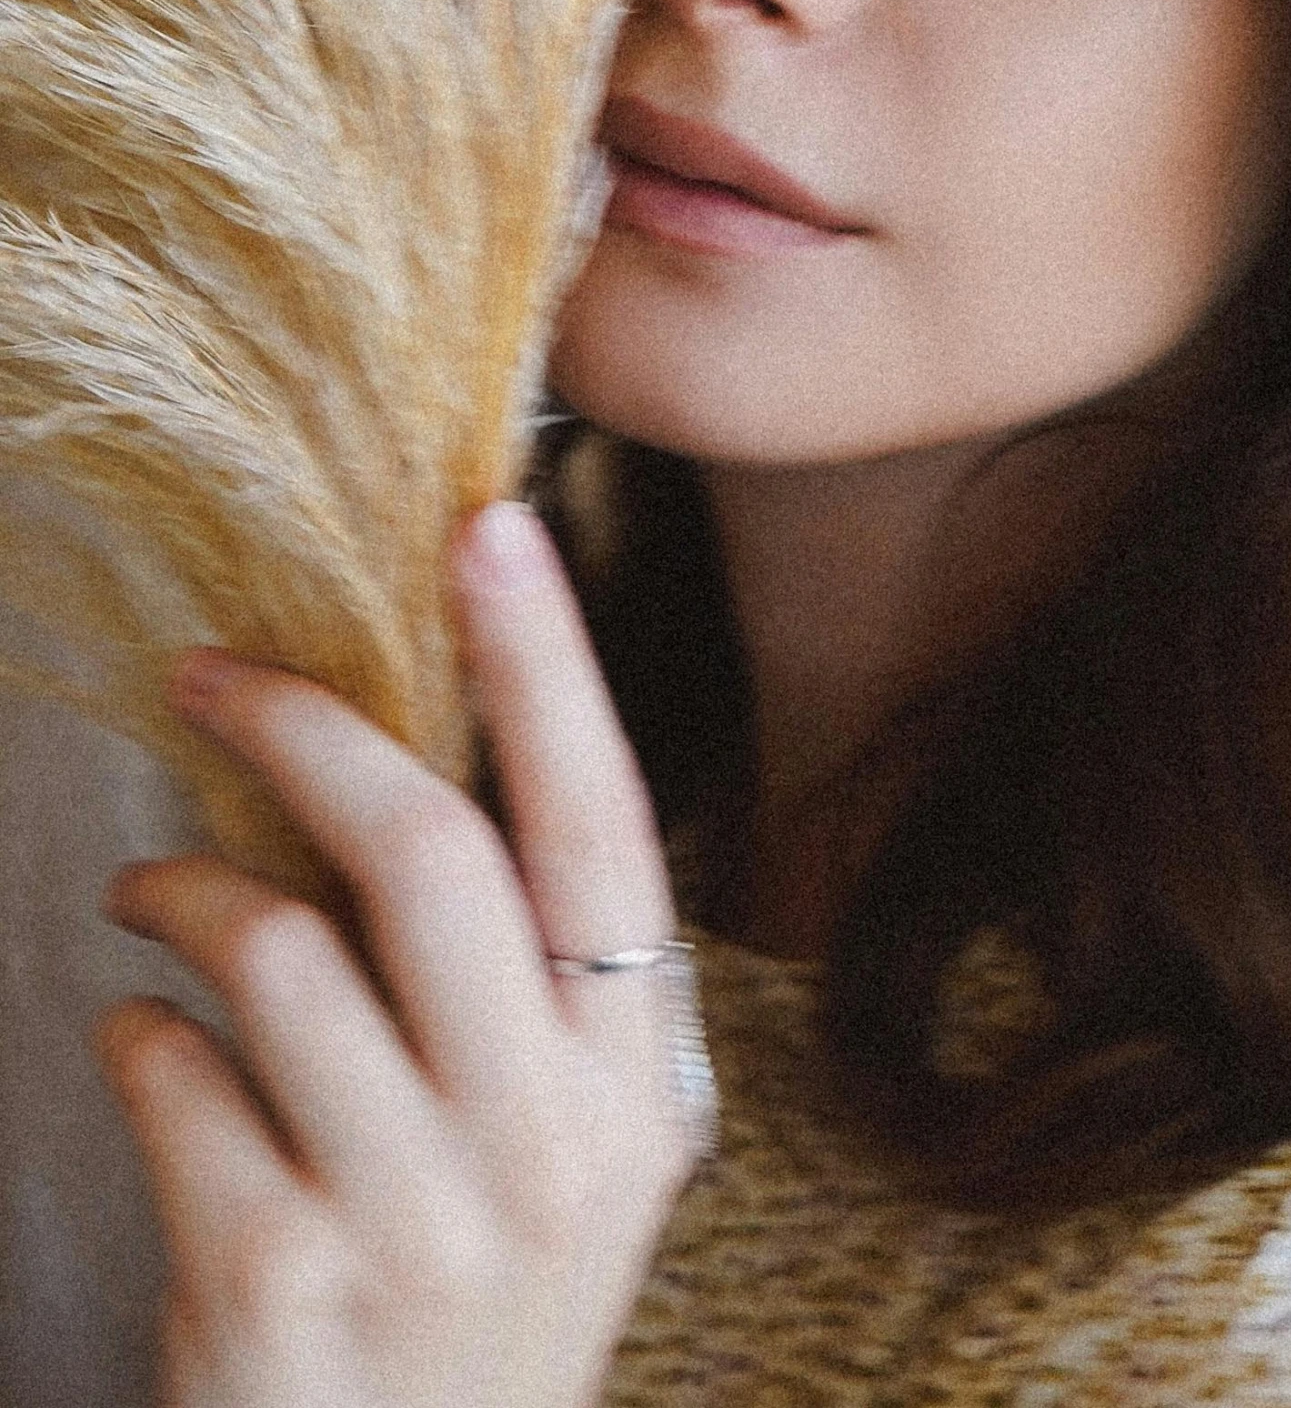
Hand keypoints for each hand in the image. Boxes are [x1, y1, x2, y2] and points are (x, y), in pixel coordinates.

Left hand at [93, 503, 694, 1407]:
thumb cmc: (470, 1287)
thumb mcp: (552, 1145)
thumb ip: (520, 978)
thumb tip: (402, 759)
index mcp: (630, 1081)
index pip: (600, 827)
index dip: (546, 666)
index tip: (490, 526)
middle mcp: (548, 1147)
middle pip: (428, 856)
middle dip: (305, 730)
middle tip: (209, 674)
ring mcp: (418, 1225)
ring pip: (279, 950)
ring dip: (181, 890)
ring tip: (148, 896)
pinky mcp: (278, 1288)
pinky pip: (172, 1076)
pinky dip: (135, 1031)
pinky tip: (146, 1049)